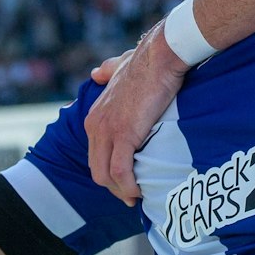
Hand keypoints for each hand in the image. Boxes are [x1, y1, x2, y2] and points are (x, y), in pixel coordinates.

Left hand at [86, 23, 187, 205]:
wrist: (160, 57)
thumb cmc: (146, 61)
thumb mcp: (119, 65)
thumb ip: (108, 71)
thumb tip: (97, 72)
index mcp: (94, 116)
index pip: (95, 155)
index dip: (109, 171)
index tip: (126, 180)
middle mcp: (95, 126)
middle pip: (97, 170)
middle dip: (114, 187)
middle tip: (132, 195)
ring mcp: (107, 131)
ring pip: (106, 175)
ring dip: (121, 191)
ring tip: (137, 197)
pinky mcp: (124, 135)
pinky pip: (121, 172)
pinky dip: (129, 186)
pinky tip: (141, 191)